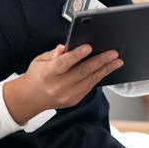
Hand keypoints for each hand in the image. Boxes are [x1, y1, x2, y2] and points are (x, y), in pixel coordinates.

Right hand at [5, 44, 121, 121]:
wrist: (31, 98)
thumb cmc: (37, 75)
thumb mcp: (40, 60)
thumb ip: (54, 54)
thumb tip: (66, 47)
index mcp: (46, 74)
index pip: (63, 63)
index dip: (76, 55)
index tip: (89, 46)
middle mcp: (57, 86)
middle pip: (82, 72)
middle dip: (100, 61)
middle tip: (113, 53)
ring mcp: (66, 96)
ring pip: (89, 81)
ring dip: (105, 69)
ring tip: (117, 61)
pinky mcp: (74, 100)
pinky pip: (89, 87)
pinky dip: (99, 77)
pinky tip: (107, 69)